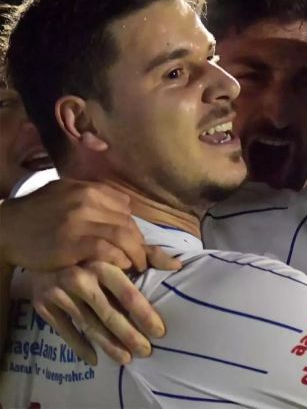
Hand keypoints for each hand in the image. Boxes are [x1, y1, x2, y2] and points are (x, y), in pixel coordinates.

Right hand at [0, 178, 144, 270]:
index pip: (126, 208)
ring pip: (123, 236)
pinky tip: (121, 267)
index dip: (134, 227)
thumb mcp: (66, 193)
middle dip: (139, 243)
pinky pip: (107, 250)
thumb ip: (94, 196)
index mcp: (90, 189)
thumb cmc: (36, 213)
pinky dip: (119, 259)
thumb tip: (125, 206)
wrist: (5, 228)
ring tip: (138, 266)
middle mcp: (88, 201)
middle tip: (143, 259)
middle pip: (128, 223)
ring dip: (136, 253)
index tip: (135, 242)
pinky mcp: (72, 243)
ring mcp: (80, 222)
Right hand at [30, 247, 179, 365]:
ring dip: (109, 346)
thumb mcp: (117, 250)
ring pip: (89, 326)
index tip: (160, 331)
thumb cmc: (91, 254)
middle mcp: (79, 278)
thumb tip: (178, 265)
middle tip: (146, 351)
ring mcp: (59, 292)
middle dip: (130, 336)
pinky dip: (80, 347)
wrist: (43, 255)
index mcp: (102, 263)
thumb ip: (149, 255)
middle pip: (109, 314)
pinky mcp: (43, 305)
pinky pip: (66, 331)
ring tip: (126, 359)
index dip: (145, 314)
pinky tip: (94, 359)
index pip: (128, 294)